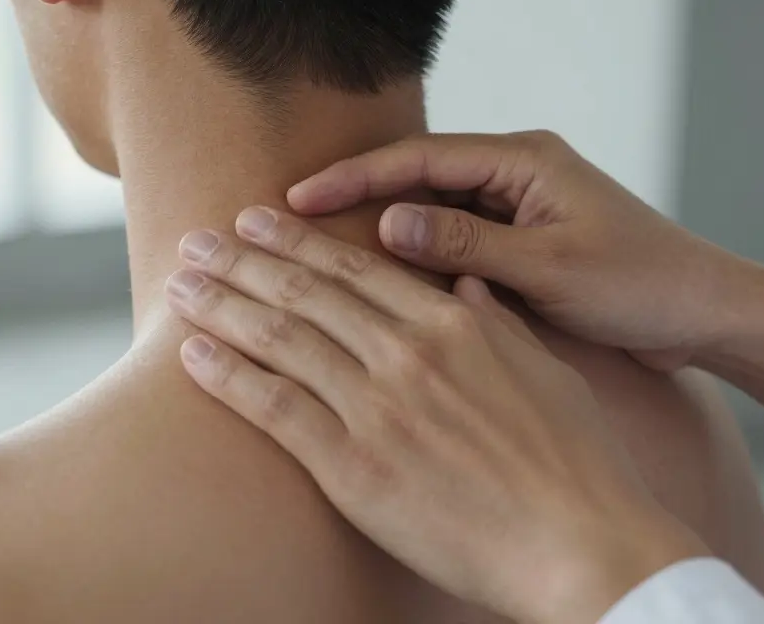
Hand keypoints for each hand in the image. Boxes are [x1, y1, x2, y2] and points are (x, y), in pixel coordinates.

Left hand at [164, 207, 707, 623]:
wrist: (582, 543)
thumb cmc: (576, 461)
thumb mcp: (545, 369)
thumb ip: (496, 321)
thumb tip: (467, 284)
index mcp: (453, 324)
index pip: (356, 268)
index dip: (297, 240)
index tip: (256, 220)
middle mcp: (407, 353)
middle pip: (306, 291)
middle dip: (243, 259)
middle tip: (199, 238)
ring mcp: (377, 408)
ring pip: (280, 338)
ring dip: (222, 304)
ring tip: (181, 282)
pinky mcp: (353, 468)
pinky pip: (275, 408)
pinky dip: (228, 375)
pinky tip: (192, 353)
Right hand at [287, 131, 750, 370]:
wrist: (703, 313)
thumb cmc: (642, 285)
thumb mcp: (552, 266)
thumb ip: (470, 243)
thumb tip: (389, 224)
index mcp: (526, 160)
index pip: (420, 159)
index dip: (355, 178)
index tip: (297, 199)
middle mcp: (517, 174)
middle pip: (417, 178)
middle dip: (354, 198)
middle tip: (286, 222)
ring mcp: (517, 209)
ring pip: (431, 212)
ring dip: (381, 230)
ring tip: (317, 252)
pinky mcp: (521, 243)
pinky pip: (454, 242)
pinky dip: (417, 259)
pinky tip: (378, 283)